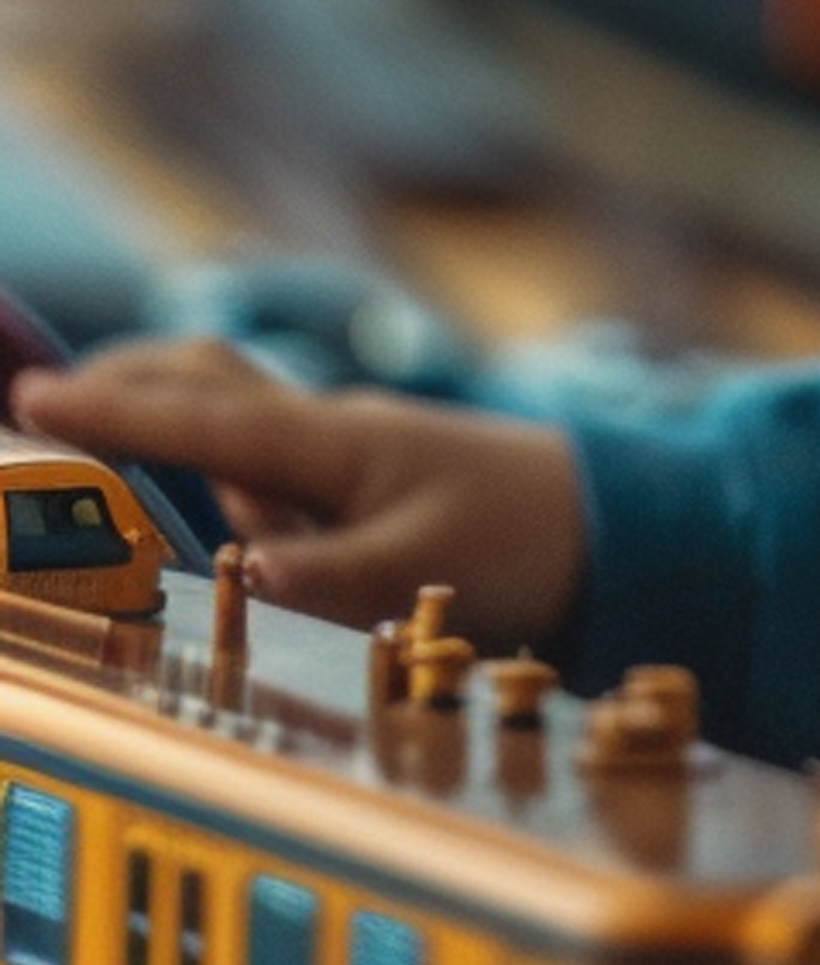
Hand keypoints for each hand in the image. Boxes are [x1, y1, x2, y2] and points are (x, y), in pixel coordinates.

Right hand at [13, 342, 586, 650]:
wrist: (617, 523)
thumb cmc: (529, 538)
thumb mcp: (428, 571)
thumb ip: (331, 577)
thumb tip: (248, 576)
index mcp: (334, 442)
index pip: (202, 416)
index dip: (113, 412)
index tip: (36, 401)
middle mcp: (328, 434)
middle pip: (206, 386)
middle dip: (124, 387)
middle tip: (44, 404)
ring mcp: (343, 455)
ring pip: (233, 427)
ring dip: (173, 427)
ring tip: (107, 434)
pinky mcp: (359, 484)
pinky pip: (270, 467)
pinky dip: (227, 473)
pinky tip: (230, 518)